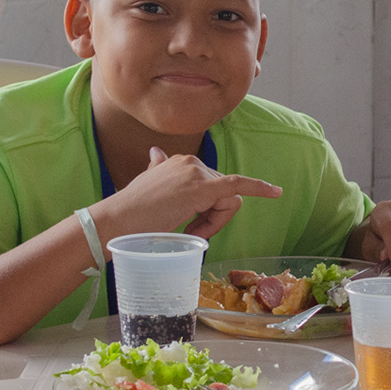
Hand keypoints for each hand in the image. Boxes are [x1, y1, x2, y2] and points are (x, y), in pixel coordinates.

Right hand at [96, 148, 282, 240]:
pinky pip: (237, 188)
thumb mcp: (147, 187)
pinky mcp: (201, 188)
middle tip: (190, 235)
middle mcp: (190, 162)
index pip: (212, 185)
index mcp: (178, 162)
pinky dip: (258, 189)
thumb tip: (156, 155)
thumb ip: (157, 170)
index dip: (212, 208)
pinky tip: (275, 192)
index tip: (214, 216)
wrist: (115, 223)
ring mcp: (196, 173)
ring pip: (228, 201)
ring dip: (215, 223)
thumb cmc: (129, 214)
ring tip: (188, 233)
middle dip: (213, 219)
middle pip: (224, 195)